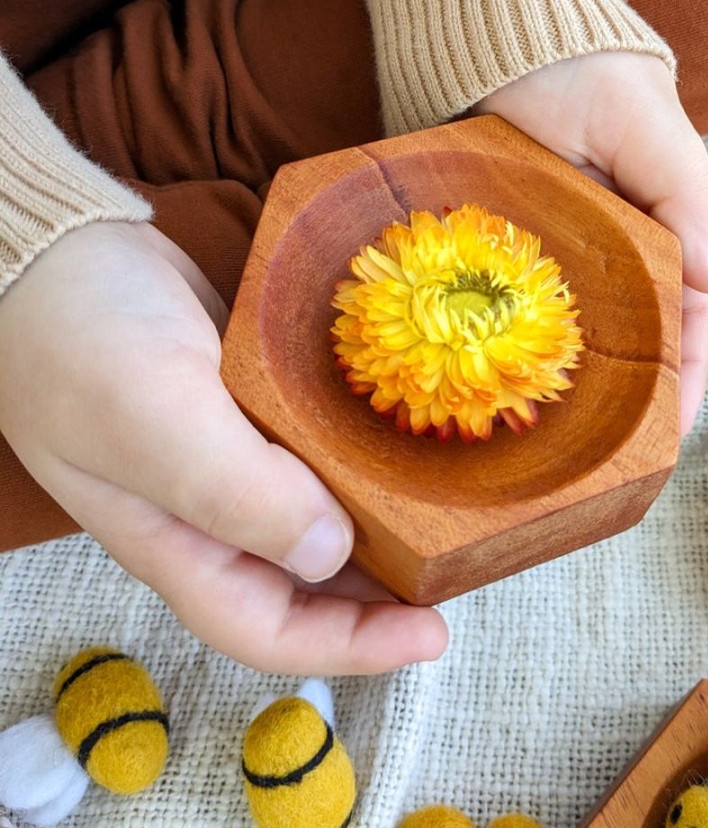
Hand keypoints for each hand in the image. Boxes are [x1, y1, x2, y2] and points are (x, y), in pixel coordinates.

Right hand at [0, 222, 447, 672]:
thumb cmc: (86, 339)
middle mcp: (211, 516)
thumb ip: (237, 493)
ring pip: (316, 523)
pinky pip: (316, 460)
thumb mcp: (156, 419)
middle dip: (379, 596)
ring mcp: (233, 463)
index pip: (268, 629)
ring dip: (378, 532)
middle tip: (455, 572)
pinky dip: (360, 465)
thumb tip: (330, 553)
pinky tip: (400, 449)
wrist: (60, 253)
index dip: (351, 646)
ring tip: (444, 520)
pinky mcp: (252, 414)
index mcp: (179, 542)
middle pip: (305, 586)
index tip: (431, 632)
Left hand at [474, 52, 707, 433]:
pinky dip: (521, 347)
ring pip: (577, 334)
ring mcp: (560, 261)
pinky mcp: (511, 253)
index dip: (686, 376)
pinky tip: (509, 385)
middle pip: (634, 340)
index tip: (676, 433)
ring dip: (579, 384)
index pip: (687, 320)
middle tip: (621, 458)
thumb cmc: (602, 88)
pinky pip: (518, 309)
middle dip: (633, 397)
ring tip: (570, 442)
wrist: (522, 53)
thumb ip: (690, 204)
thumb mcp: (659, 140)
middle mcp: (614, 259)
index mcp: (663, 238)